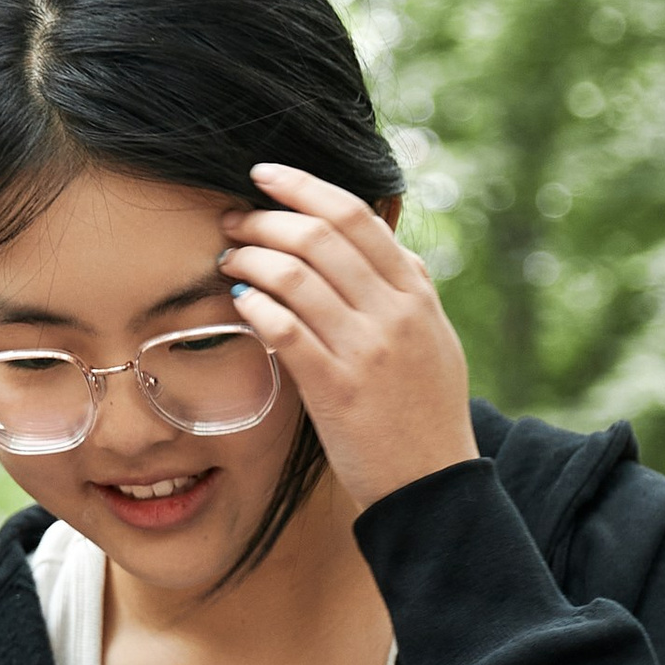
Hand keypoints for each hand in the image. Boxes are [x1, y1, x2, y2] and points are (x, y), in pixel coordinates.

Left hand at [219, 165, 477, 511]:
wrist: (433, 488)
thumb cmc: (426, 414)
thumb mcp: (435, 339)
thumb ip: (410, 288)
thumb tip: (383, 239)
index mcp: (416, 292)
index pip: (354, 215)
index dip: (303, 186)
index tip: (264, 175)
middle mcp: (394, 313)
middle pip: (319, 236)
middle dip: (266, 218)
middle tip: (234, 221)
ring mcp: (366, 350)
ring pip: (295, 277)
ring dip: (251, 258)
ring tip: (228, 259)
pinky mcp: (337, 389)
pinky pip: (284, 330)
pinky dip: (255, 307)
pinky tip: (240, 302)